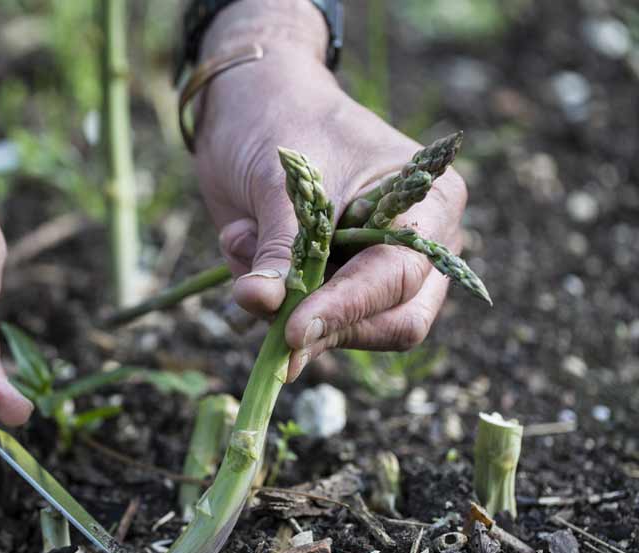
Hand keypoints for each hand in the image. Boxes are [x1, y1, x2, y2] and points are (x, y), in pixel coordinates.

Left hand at [193, 2, 466, 380]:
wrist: (248, 103)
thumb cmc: (281, 121)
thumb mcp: (282, 182)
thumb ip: (279, 246)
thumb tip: (262, 303)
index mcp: (429, 205)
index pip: (399, 277)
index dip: (347, 309)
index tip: (294, 331)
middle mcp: (417, 246)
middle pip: (395, 322)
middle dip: (327, 325)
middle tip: (268, 320)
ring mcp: (375, 271)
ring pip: (347, 331)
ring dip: (284, 307)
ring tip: (240, 240)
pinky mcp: (331, 286)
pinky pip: (304, 321)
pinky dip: (266, 298)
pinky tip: (239, 241)